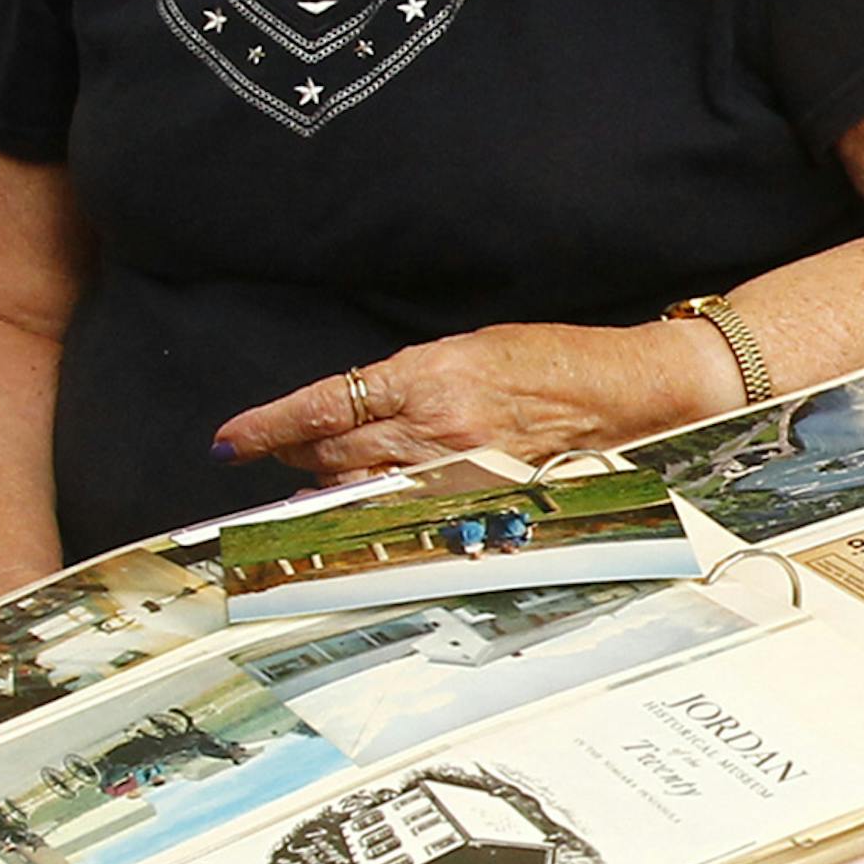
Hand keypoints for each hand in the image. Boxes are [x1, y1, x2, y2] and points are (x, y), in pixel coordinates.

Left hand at [211, 318, 741, 484]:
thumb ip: (407, 382)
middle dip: (293, 459)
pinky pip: (409, 513)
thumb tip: (351, 413)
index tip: (233, 440)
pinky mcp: (482, 501)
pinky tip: (361, 514)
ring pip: (365, 490)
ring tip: (302, 493)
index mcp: (430, 375)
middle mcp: (439, 427)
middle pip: (335, 455)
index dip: (270, 427)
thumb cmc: (554, 360)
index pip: (326, 406)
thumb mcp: (469, 349)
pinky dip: (377, 513)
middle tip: (266, 460)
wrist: (630, 395)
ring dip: (326, 493)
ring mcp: (460, 472)